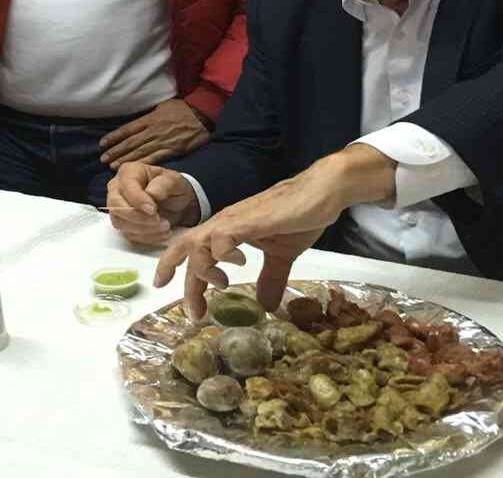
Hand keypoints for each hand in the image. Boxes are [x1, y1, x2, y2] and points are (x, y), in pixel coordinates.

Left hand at [99, 98, 210, 168]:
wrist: (202, 114)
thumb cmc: (182, 108)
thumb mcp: (162, 106)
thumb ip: (149, 116)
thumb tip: (136, 124)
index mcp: (150, 118)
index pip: (127, 129)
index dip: (114, 137)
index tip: (102, 144)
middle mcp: (154, 130)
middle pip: (131, 142)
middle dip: (116, 151)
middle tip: (103, 159)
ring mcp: (163, 141)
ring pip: (140, 152)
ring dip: (125, 159)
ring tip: (112, 166)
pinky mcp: (173, 150)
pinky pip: (155, 158)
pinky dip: (143, 163)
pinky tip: (134, 168)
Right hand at [106, 162, 200, 243]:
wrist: (177, 203)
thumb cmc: (173, 188)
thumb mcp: (175, 181)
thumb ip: (164, 185)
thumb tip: (151, 193)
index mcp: (129, 172)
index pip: (126, 186)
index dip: (138, 200)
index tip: (153, 210)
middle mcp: (117, 188)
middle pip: (116, 206)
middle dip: (138, 217)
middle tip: (160, 220)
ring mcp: (116, 206)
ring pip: (119, 222)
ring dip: (143, 229)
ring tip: (165, 226)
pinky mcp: (122, 223)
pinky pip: (127, 234)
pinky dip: (146, 237)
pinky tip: (162, 233)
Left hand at [154, 144, 397, 319]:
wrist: (322, 191)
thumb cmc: (300, 216)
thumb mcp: (282, 255)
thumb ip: (270, 278)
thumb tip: (266, 306)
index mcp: (227, 231)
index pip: (193, 251)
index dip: (180, 274)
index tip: (181, 301)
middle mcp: (224, 223)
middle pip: (184, 247)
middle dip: (180, 278)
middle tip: (192, 311)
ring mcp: (234, 220)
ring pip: (196, 244)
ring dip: (202, 271)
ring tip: (222, 285)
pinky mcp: (249, 220)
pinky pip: (221, 238)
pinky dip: (222, 254)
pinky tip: (240, 263)